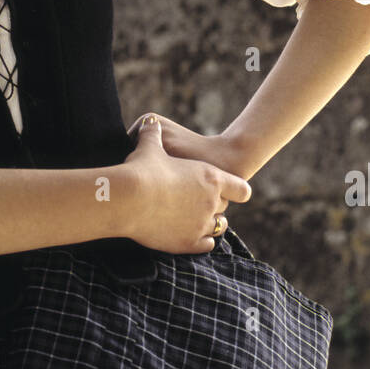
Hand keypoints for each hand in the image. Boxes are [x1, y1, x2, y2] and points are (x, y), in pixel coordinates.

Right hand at [118, 116, 251, 254]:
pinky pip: (206, 245)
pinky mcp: (188, 243)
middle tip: (196, 199)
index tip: (230, 190)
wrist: (129, 198)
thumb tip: (149, 123)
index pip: (240, 189)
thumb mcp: (151, 148)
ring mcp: (201, 225)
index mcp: (210, 178)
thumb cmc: (141, 170)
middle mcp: (211, 202)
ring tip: (195, 218)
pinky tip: (190, 234)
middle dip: (213, 203)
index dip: (236, 189)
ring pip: (218, 227)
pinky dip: (201, 241)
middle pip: (224, 206)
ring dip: (210, 223)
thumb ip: (153, 135)